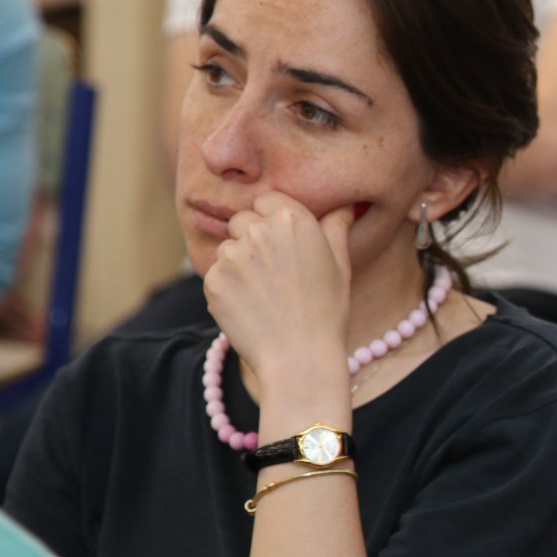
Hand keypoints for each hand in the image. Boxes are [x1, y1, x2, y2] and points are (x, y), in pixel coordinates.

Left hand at [202, 190, 352, 374]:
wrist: (298, 357)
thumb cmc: (326, 311)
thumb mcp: (341, 265)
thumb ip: (336, 228)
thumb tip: (344, 206)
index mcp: (292, 218)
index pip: (267, 200)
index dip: (273, 219)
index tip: (283, 243)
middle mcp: (259, 230)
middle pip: (243, 220)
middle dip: (252, 238)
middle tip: (273, 272)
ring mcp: (232, 254)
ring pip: (228, 247)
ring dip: (239, 263)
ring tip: (264, 294)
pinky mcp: (212, 279)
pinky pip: (216, 273)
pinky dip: (228, 287)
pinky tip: (251, 306)